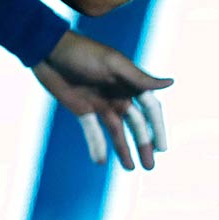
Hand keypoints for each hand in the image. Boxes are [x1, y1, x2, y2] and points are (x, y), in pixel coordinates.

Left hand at [33, 31, 172, 170]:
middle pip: (136, 125)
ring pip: (117, 132)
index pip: (150, 109)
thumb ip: (140, 77)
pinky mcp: (82, 110)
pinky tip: (100, 161)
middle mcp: (119, 95)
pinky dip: (97, 145)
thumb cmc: (83, 52)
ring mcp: (101, 104)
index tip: (163, 148)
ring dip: (124, 150)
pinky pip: (92, 131)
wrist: (48, 51)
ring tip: (130, 169)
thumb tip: (170, 83)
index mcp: (130, 83)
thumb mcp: (113, 64)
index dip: (158, 128)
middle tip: (150, 166)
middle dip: (144, 145)